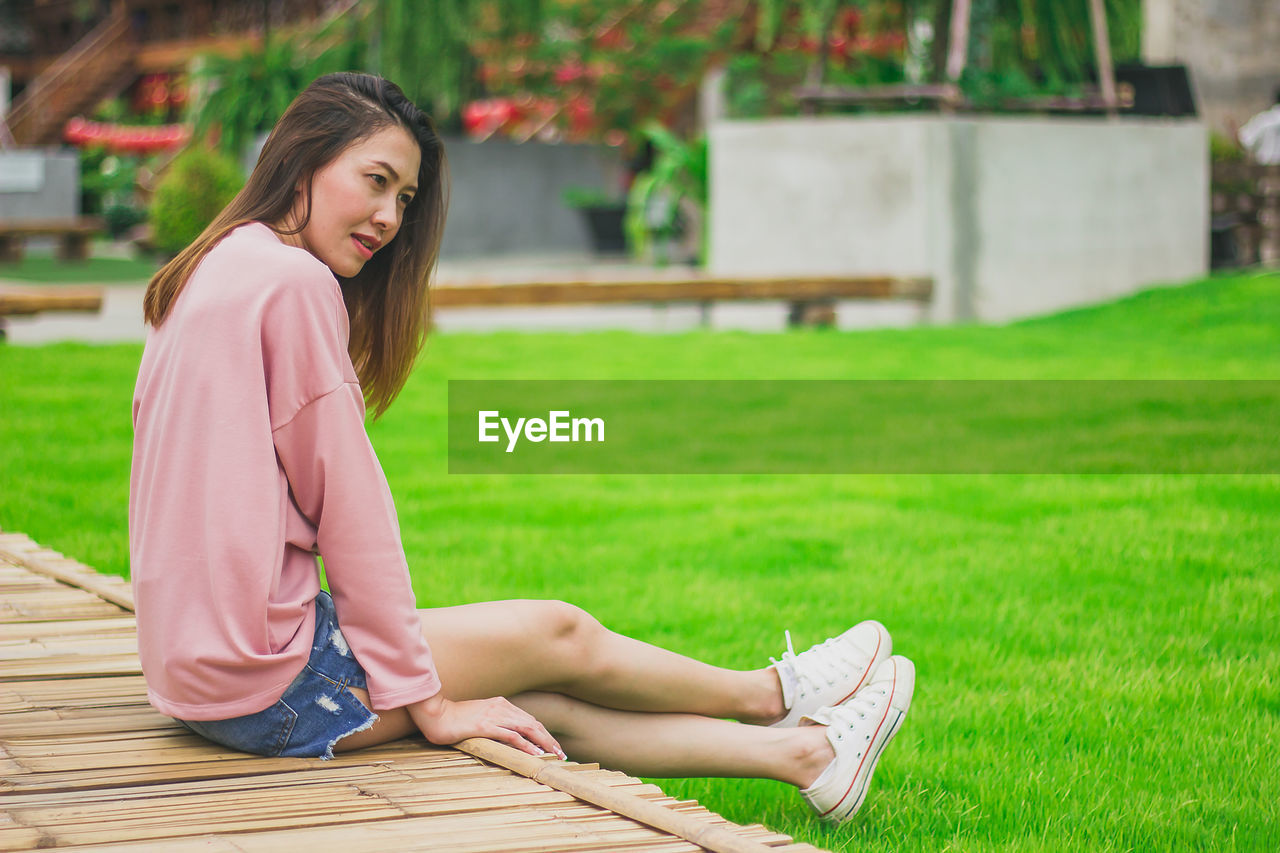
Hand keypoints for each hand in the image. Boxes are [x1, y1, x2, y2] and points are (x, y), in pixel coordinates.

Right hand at [407, 693, 565, 758]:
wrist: (435, 714)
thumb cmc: (455, 718)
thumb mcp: (479, 717)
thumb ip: (494, 723)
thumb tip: (507, 737)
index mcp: (501, 704)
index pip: (529, 719)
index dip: (543, 733)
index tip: (553, 746)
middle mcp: (501, 707)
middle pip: (533, 723)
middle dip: (549, 739)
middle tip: (561, 754)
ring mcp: (494, 716)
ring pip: (527, 728)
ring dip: (543, 742)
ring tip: (554, 755)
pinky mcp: (485, 726)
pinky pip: (511, 736)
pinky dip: (526, 745)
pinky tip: (535, 753)